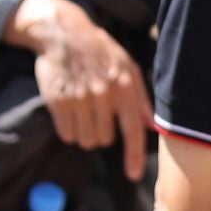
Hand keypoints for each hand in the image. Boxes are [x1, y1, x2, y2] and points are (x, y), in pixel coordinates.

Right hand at [5, 0, 150, 180]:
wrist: (65, 35)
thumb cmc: (101, 53)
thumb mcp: (129, 67)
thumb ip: (141, 98)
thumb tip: (152, 126)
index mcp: (125, 87)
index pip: (133, 130)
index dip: (134, 156)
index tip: (133, 176)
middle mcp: (104, 95)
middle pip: (104, 140)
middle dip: (102, 134)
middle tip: (97, 115)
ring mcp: (79, 99)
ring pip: (85, 140)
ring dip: (84, 134)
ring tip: (83, 112)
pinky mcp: (58, 101)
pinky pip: (66, 133)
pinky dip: (68, 129)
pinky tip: (70, 111)